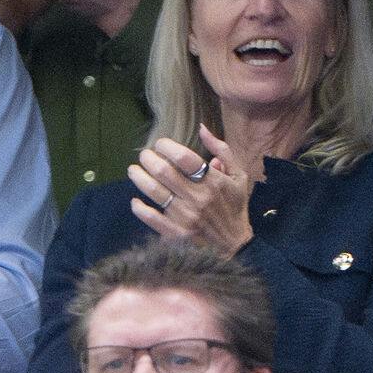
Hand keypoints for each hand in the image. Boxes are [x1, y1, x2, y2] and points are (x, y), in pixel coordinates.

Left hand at [127, 129, 253, 255]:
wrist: (235, 244)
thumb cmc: (235, 206)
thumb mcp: (238, 176)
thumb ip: (222, 150)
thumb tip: (202, 128)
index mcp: (213, 181)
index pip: (184, 158)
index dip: (167, 146)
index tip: (160, 144)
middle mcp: (198, 198)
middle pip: (164, 172)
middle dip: (148, 158)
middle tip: (144, 155)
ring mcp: (186, 217)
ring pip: (154, 192)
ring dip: (139, 178)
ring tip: (134, 170)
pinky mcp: (177, 233)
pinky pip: (152, 218)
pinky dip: (140, 208)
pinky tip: (136, 201)